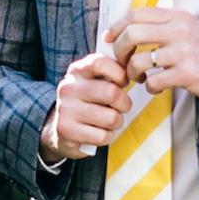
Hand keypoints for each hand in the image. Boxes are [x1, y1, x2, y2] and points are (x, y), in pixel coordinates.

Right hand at [40, 48, 131, 162]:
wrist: (63, 130)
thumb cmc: (88, 103)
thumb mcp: (95, 82)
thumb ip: (112, 73)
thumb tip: (134, 72)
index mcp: (77, 71)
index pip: (100, 63)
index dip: (119, 73)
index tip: (123, 83)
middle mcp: (68, 87)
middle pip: (111, 92)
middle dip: (125, 104)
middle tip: (122, 107)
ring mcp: (65, 109)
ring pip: (110, 117)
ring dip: (117, 122)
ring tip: (110, 121)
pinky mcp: (66, 130)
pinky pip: (102, 136)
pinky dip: (108, 136)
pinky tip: (100, 132)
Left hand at [106, 10, 198, 122]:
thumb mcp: (189, 29)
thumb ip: (164, 26)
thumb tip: (130, 27)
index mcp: (178, 16)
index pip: (137, 13)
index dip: (117, 26)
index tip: (109, 38)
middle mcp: (180, 30)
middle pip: (132, 33)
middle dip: (119, 50)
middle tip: (121, 62)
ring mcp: (184, 52)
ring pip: (139, 60)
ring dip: (133, 73)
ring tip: (140, 78)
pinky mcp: (188, 73)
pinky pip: (153, 80)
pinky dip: (150, 87)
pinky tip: (156, 88)